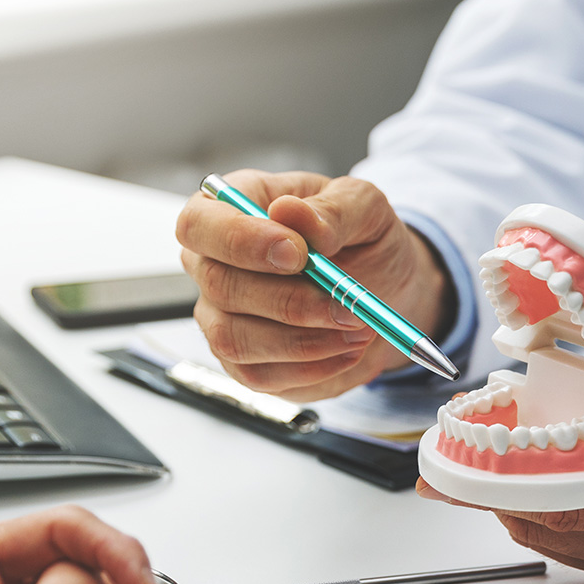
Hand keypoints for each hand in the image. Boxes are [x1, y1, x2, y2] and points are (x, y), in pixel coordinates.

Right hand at [176, 169, 453, 400]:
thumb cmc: (363, 239)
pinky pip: (259, 375)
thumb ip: (332, 209)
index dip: (241, 241)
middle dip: (290, 302)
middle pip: (219, 287)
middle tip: (349, 306)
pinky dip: (311, 368)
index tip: (299, 254)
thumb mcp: (365, 208)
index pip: (200, 223)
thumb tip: (289, 213)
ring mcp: (220, 317)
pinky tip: (348, 350)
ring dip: (303, 342)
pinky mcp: (241, 362)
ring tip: (358, 328)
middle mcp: (213, 264)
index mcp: (231, 209)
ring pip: (234, 339)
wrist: (383, 291)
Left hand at [417, 371, 583, 583]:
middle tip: (443, 466)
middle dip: (488, 496)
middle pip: (550, 525)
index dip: (502, 481)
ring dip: (510, 508)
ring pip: (560, 541)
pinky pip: (582, 550)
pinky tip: (527, 491)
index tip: (455, 462)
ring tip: (471, 472)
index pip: (567, 499)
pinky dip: (543, 520)